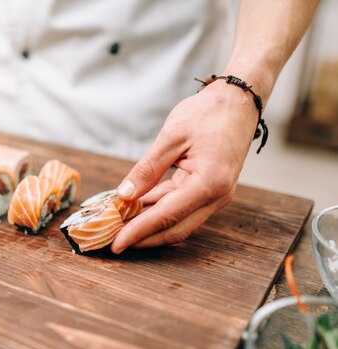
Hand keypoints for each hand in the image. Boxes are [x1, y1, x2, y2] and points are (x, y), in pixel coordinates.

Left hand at [111, 80, 258, 252]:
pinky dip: (159, 211)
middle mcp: (217, 196)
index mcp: (209, 183)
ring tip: (120, 227)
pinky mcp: (210, 190)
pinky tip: (137, 210)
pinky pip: (181, 207)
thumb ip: (147, 169)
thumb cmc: (208, 112)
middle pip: (175, 229)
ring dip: (150, 226)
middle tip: (112, 243)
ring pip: (178, 221)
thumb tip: (125, 195)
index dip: (138, 232)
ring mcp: (215, 195)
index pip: (166, 216)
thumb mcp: (171, 136)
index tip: (115, 244)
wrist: (240, 100)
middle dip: (143, 238)